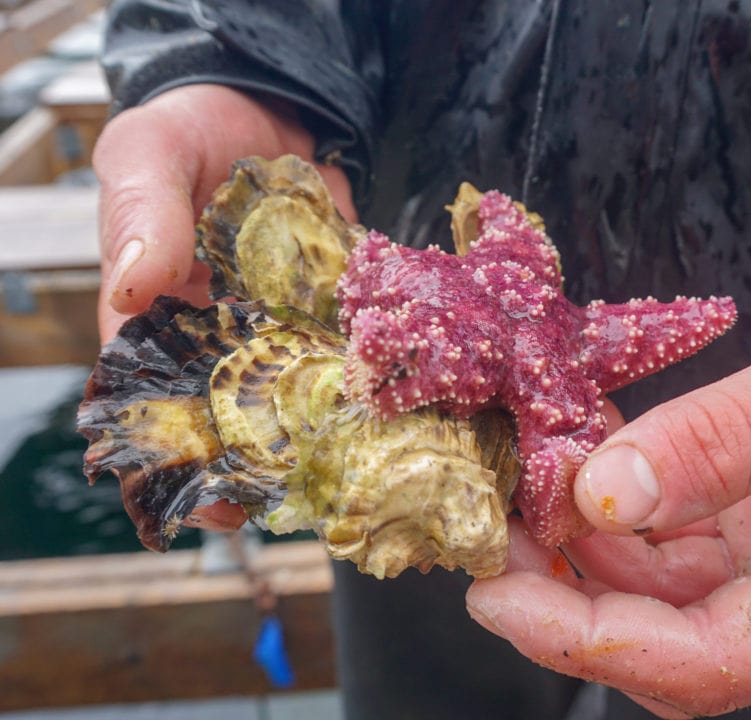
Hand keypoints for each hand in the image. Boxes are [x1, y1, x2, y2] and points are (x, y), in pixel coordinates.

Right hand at [93, 83, 355, 530]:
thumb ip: (143, 216)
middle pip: (239, 412)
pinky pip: (354, 341)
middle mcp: (223, 332)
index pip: (160, 399)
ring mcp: (284, 320)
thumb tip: (135, 288)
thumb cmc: (186, 128)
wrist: (266, 100)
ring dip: (329, 429)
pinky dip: (375, 370)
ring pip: (302, 389)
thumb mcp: (147, 155)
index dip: (185, 458)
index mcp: (159, 317)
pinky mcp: (337, 299)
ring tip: (368, 474)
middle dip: (271, 461)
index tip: (216, 508)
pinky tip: (408, 405)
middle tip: (311, 505)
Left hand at [466, 245, 750, 717]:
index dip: (600, 641)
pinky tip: (576, 474)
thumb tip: (608, 495)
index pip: (724, 658)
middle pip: (685, 644)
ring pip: (672, 600)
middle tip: (490, 543)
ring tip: (520, 495)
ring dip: (588, 560)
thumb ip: (731, 435)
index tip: (502, 597)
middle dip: (576, 605)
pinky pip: (682, 550)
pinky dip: (622, 519)